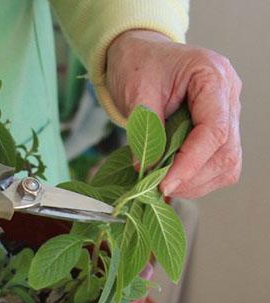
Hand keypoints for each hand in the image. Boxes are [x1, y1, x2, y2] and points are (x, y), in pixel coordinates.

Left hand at [106, 30, 241, 197]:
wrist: (140, 53)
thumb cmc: (137, 65)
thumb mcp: (135, 92)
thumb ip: (144, 131)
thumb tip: (147, 170)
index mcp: (211, 75)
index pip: (214, 130)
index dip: (190, 162)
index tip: (164, 183)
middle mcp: (228, 94)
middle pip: (226, 151)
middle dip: (193, 176)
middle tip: (159, 186)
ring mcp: (228, 111)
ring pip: (228, 162)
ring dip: (196, 181)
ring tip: (163, 183)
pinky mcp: (221, 127)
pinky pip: (219, 162)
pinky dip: (197, 177)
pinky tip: (173, 178)